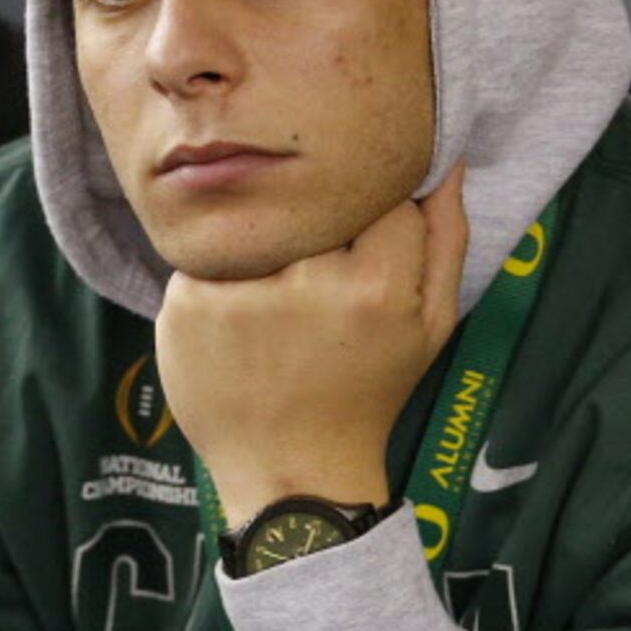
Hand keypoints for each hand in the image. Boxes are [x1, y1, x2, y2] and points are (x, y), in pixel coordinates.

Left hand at [153, 165, 468, 526]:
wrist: (292, 471)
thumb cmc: (369, 393)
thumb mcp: (432, 323)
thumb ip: (445, 236)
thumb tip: (445, 159)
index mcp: (376, 284)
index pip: (378, 194)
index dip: (372, 215)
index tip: (363, 249)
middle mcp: (305, 281)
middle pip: (310, 206)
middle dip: (315, 230)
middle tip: (314, 285)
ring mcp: (238, 292)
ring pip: (256, 227)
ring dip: (264, 252)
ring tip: (274, 309)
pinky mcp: (186, 306)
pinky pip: (205, 258)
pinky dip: (219, 281)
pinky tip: (236, 326)